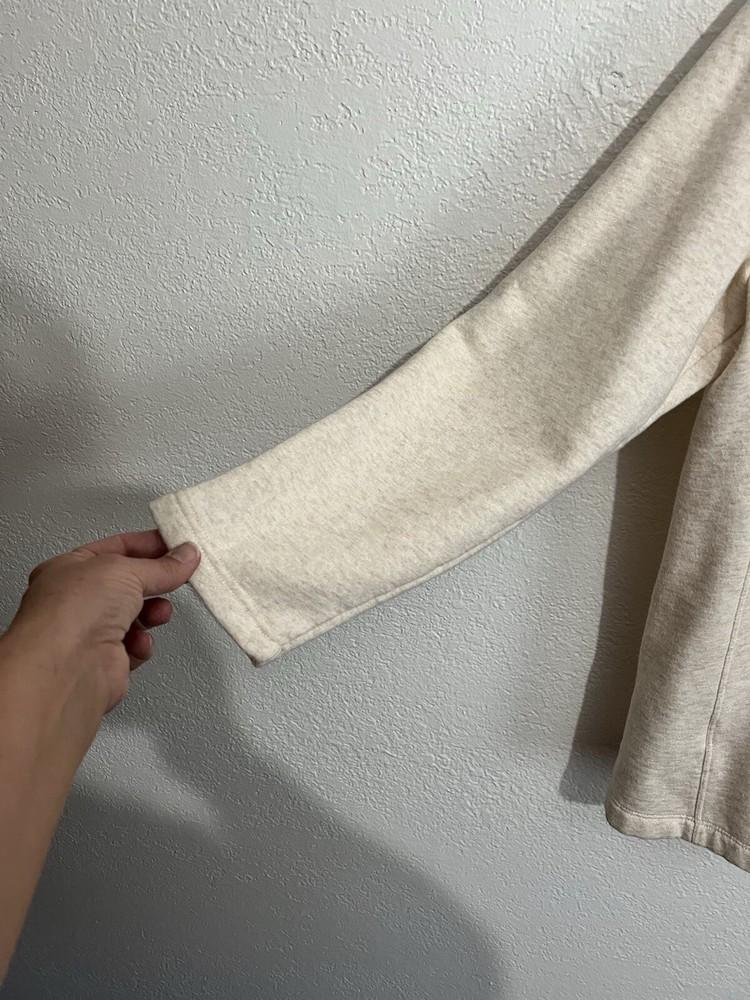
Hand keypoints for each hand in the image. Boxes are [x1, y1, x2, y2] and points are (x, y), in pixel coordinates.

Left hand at [1, 529, 200, 729]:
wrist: (67, 667)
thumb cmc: (71, 613)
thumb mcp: (125, 570)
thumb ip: (161, 565)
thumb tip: (184, 556)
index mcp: (69, 568)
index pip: (115, 548)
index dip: (148, 545)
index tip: (177, 547)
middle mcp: (75, 600)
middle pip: (127, 584)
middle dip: (154, 582)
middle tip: (177, 575)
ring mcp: (88, 632)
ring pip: (134, 616)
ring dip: (152, 613)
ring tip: (158, 611)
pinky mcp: (103, 662)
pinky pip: (134, 647)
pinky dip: (142, 644)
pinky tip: (139, 642)